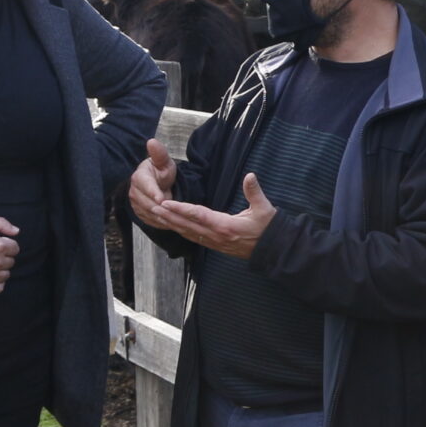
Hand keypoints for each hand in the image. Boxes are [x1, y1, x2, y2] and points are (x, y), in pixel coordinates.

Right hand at [127, 138, 177, 227]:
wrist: (158, 184)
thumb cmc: (161, 171)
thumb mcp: (164, 161)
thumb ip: (159, 154)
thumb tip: (152, 141)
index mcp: (139, 177)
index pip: (145, 186)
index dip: (153, 192)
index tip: (162, 198)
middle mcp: (134, 192)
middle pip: (147, 202)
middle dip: (162, 207)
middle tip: (176, 212)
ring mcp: (135, 204)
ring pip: (150, 213)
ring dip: (163, 216)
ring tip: (177, 218)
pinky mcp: (140, 214)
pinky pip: (151, 221)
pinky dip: (162, 223)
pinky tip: (173, 222)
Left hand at [149, 173, 277, 260]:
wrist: (273, 250)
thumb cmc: (269, 228)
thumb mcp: (265, 208)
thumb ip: (254, 192)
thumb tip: (250, 176)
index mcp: (225, 226)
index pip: (198, 215)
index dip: (180, 209)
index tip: (165, 203)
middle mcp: (216, 236)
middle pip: (186, 225)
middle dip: (168, 216)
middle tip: (152, 207)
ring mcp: (214, 242)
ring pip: (187, 233)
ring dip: (171, 224)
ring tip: (156, 214)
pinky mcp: (215, 245)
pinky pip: (193, 238)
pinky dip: (180, 230)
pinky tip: (173, 225)